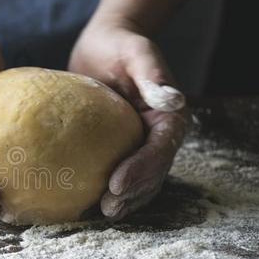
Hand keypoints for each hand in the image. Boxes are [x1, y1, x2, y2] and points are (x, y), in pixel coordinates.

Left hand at [69, 18, 188, 219]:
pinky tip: (85, 202)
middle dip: (132, 194)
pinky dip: (107, 190)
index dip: (142, 170)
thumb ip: (152, 75)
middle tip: (106, 208)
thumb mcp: (136, 52)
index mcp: (167, 117)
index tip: (116, 184)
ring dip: (123, 200)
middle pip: (152, 173)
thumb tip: (173, 99)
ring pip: (138, 181)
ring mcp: (138, 144)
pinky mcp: (117, 148)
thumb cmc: (119, 45)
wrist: (104, 46)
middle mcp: (156, 135)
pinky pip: (116, 173)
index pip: (160, 149)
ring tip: (99, 213)